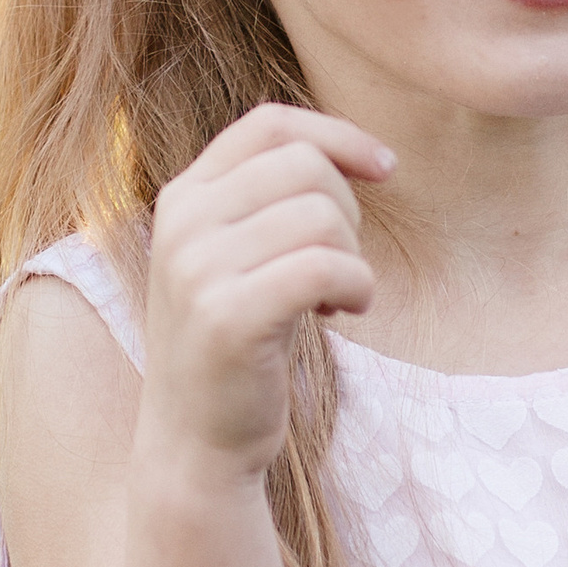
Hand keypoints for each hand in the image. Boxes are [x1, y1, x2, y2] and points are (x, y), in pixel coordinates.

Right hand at [141, 104, 391, 479]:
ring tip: (334, 296)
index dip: (337, 135)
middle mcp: (182, 223)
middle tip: (338, 266)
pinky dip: (356, 286)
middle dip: (348, 212)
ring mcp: (198, 269)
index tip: (384, 169)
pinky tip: (344, 311)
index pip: (269, 123)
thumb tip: (355, 149)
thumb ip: (268, 198)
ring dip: (353, 257)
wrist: (194, 442)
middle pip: (306, 165)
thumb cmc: (238, 344)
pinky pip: (326, 266)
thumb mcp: (236, 256)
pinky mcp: (228, 317)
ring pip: (322, 215)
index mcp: (183, 196)